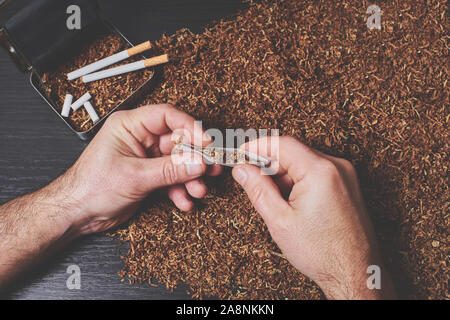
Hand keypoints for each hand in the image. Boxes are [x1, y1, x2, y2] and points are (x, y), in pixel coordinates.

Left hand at [59, 104, 220, 234]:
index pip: (167, 116)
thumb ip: (170, 170)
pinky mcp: (148, 175)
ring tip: (199, 189)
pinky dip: (179, 190)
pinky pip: (171, 178)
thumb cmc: (91, 187)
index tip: (207, 142)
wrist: (78, 214)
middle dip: (194, 158)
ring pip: (177, 162)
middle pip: (177, 141)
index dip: (190, 127)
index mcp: (130, 126)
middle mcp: (140, 138)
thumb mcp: (135, 176)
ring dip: (190, 177)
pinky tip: (184, 201)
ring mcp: (145, 157)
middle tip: (211, 168)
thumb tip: (198, 163)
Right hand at [231, 136, 395, 298]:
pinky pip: (316, 172)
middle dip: (270, 165)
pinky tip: (292, 203)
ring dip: (284, 175)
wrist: (355, 273)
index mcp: (320, 171)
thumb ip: (258, 190)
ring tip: (277, 202)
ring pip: (304, 162)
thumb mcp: (280, 221)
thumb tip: (242, 170)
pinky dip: (299, 181)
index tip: (242, 154)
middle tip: (252, 181)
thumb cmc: (323, 253)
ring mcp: (345, 175)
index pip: (283, 144)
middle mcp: (337, 167)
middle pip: (294, 152)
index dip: (258, 146)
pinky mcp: (347, 184)